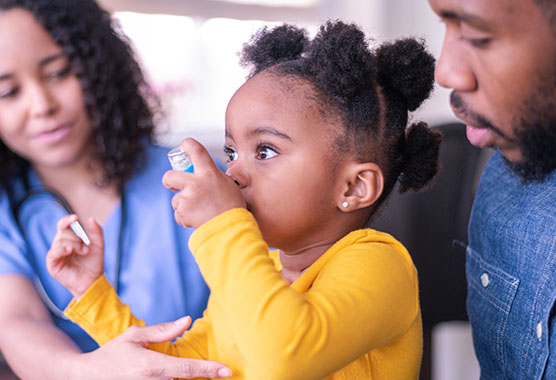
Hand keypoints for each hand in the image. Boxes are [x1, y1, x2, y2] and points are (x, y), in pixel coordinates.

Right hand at [46, 215, 103, 297]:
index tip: (75, 218)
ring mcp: (55, 254)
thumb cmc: (94, 263)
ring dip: (74, 245)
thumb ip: (96, 232)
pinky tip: (69, 251)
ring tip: (83, 252)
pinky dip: (62, 250)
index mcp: (69, 238)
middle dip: (76, 238)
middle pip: (62, 232)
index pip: (63, 225)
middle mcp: (60, 245)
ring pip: (60, 241)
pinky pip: (53, 253)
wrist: (92, 280)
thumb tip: (91, 219)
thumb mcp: (99, 245)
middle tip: (86, 248)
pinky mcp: (52, 264)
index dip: (68, 220)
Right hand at [75, 316, 231, 379]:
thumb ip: (164, 330)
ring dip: (180, 378)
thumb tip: (187, 320)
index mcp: (151, 366)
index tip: (227, 371)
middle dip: (198, 375)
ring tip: (169, 368)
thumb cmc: (113, 353)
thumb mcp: (136, 336)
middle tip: (212, 370)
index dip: (209, 370)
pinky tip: (165, 373)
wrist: (87, 377)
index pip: (188, 369)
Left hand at [163, 138, 245, 228]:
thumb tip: (203, 175)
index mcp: (208, 172)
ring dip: (183, 204)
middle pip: (170, 175)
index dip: (187, 145)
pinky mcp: (183, 212)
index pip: (195, 150)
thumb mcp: (227, 184)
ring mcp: (187, 198)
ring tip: (199, 210)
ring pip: (176, 199)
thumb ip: (212, 176)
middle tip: (173, 184)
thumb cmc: (232, 206)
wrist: (230, 228)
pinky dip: (185, 217)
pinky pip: (178, 213)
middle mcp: (195, 183)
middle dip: (169, 180)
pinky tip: (198, 218)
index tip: (184, 146)